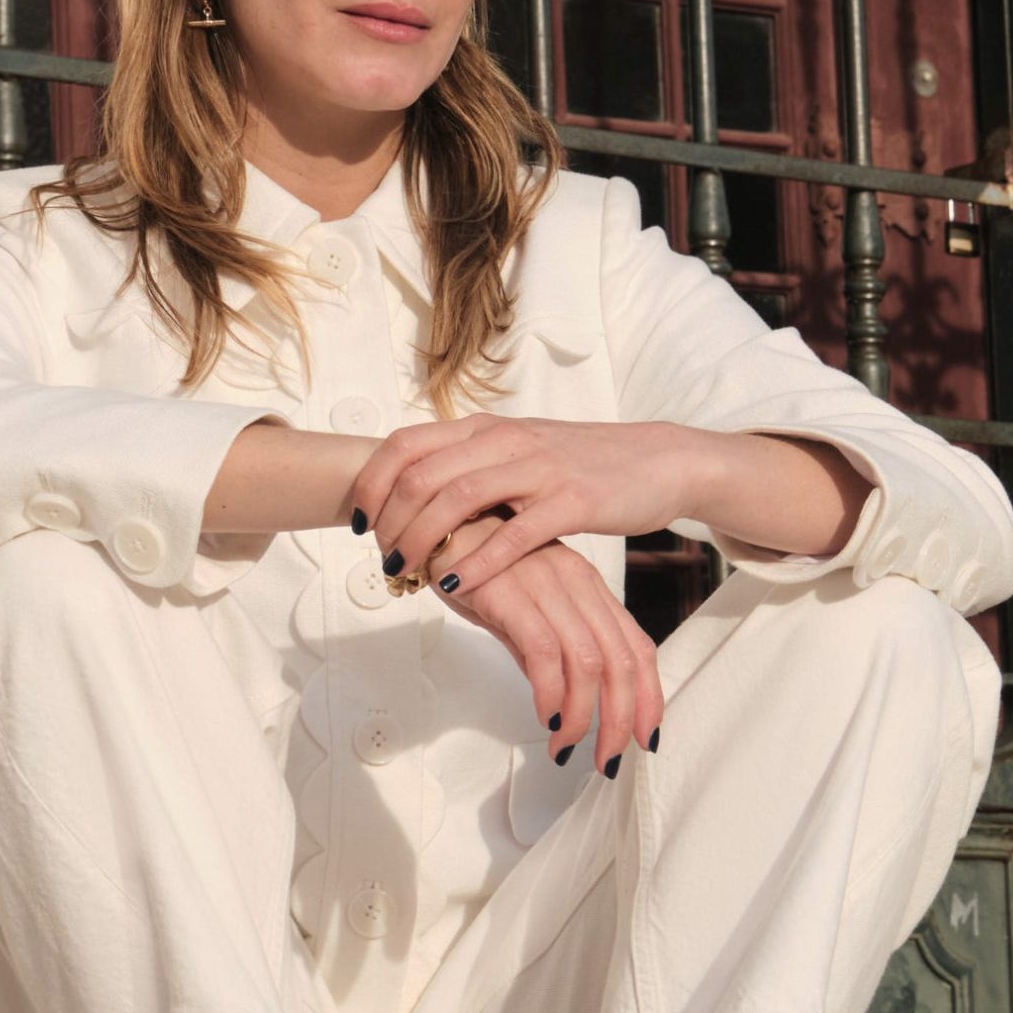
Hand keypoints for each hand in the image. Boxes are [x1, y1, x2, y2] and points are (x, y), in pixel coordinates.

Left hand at [353, 415, 697, 595]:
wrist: (656, 460)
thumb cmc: (580, 464)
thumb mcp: (515, 452)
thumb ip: (468, 465)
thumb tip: (413, 491)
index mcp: (485, 429)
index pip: (405, 445)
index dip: (372, 483)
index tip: (356, 520)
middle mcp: (504, 441)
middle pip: (421, 475)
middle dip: (388, 520)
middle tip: (378, 555)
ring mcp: (537, 469)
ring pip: (458, 499)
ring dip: (421, 539)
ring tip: (403, 570)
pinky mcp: (570, 502)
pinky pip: (513, 534)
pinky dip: (477, 560)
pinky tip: (454, 583)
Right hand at [431, 513, 662, 772]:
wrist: (428, 515)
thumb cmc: (471, 559)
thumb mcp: (520, 604)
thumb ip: (542, 646)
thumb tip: (555, 695)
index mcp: (586, 586)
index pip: (636, 647)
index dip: (648, 697)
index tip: (644, 736)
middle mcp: (576, 584)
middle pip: (622, 661)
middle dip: (621, 719)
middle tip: (607, 759)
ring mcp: (546, 586)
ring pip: (588, 662)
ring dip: (583, 715)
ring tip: (567, 746)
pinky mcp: (512, 592)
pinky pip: (545, 651)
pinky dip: (551, 692)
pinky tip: (546, 716)